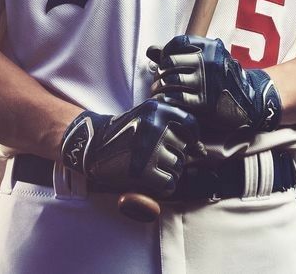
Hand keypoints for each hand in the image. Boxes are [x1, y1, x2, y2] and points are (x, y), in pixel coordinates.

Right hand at [60, 99, 203, 198]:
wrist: (93, 145)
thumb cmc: (126, 133)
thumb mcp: (148, 119)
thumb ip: (174, 129)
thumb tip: (201, 151)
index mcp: (157, 109)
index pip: (191, 124)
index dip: (191, 138)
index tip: (183, 144)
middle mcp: (154, 126)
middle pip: (183, 148)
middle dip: (174, 156)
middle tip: (155, 156)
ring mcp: (148, 148)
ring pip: (177, 167)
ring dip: (168, 172)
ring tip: (151, 167)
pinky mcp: (142, 170)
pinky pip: (168, 183)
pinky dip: (162, 186)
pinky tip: (150, 180)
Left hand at [147, 35, 281, 132]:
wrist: (251, 99)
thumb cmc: (223, 77)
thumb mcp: (208, 58)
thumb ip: (180, 53)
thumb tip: (150, 50)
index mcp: (210, 47)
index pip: (178, 43)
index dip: (166, 51)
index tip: (164, 61)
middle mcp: (208, 62)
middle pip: (171, 62)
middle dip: (160, 72)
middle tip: (157, 80)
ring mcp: (206, 82)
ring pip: (172, 80)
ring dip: (160, 87)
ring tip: (157, 91)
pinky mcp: (205, 102)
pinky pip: (178, 98)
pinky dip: (167, 99)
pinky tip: (165, 101)